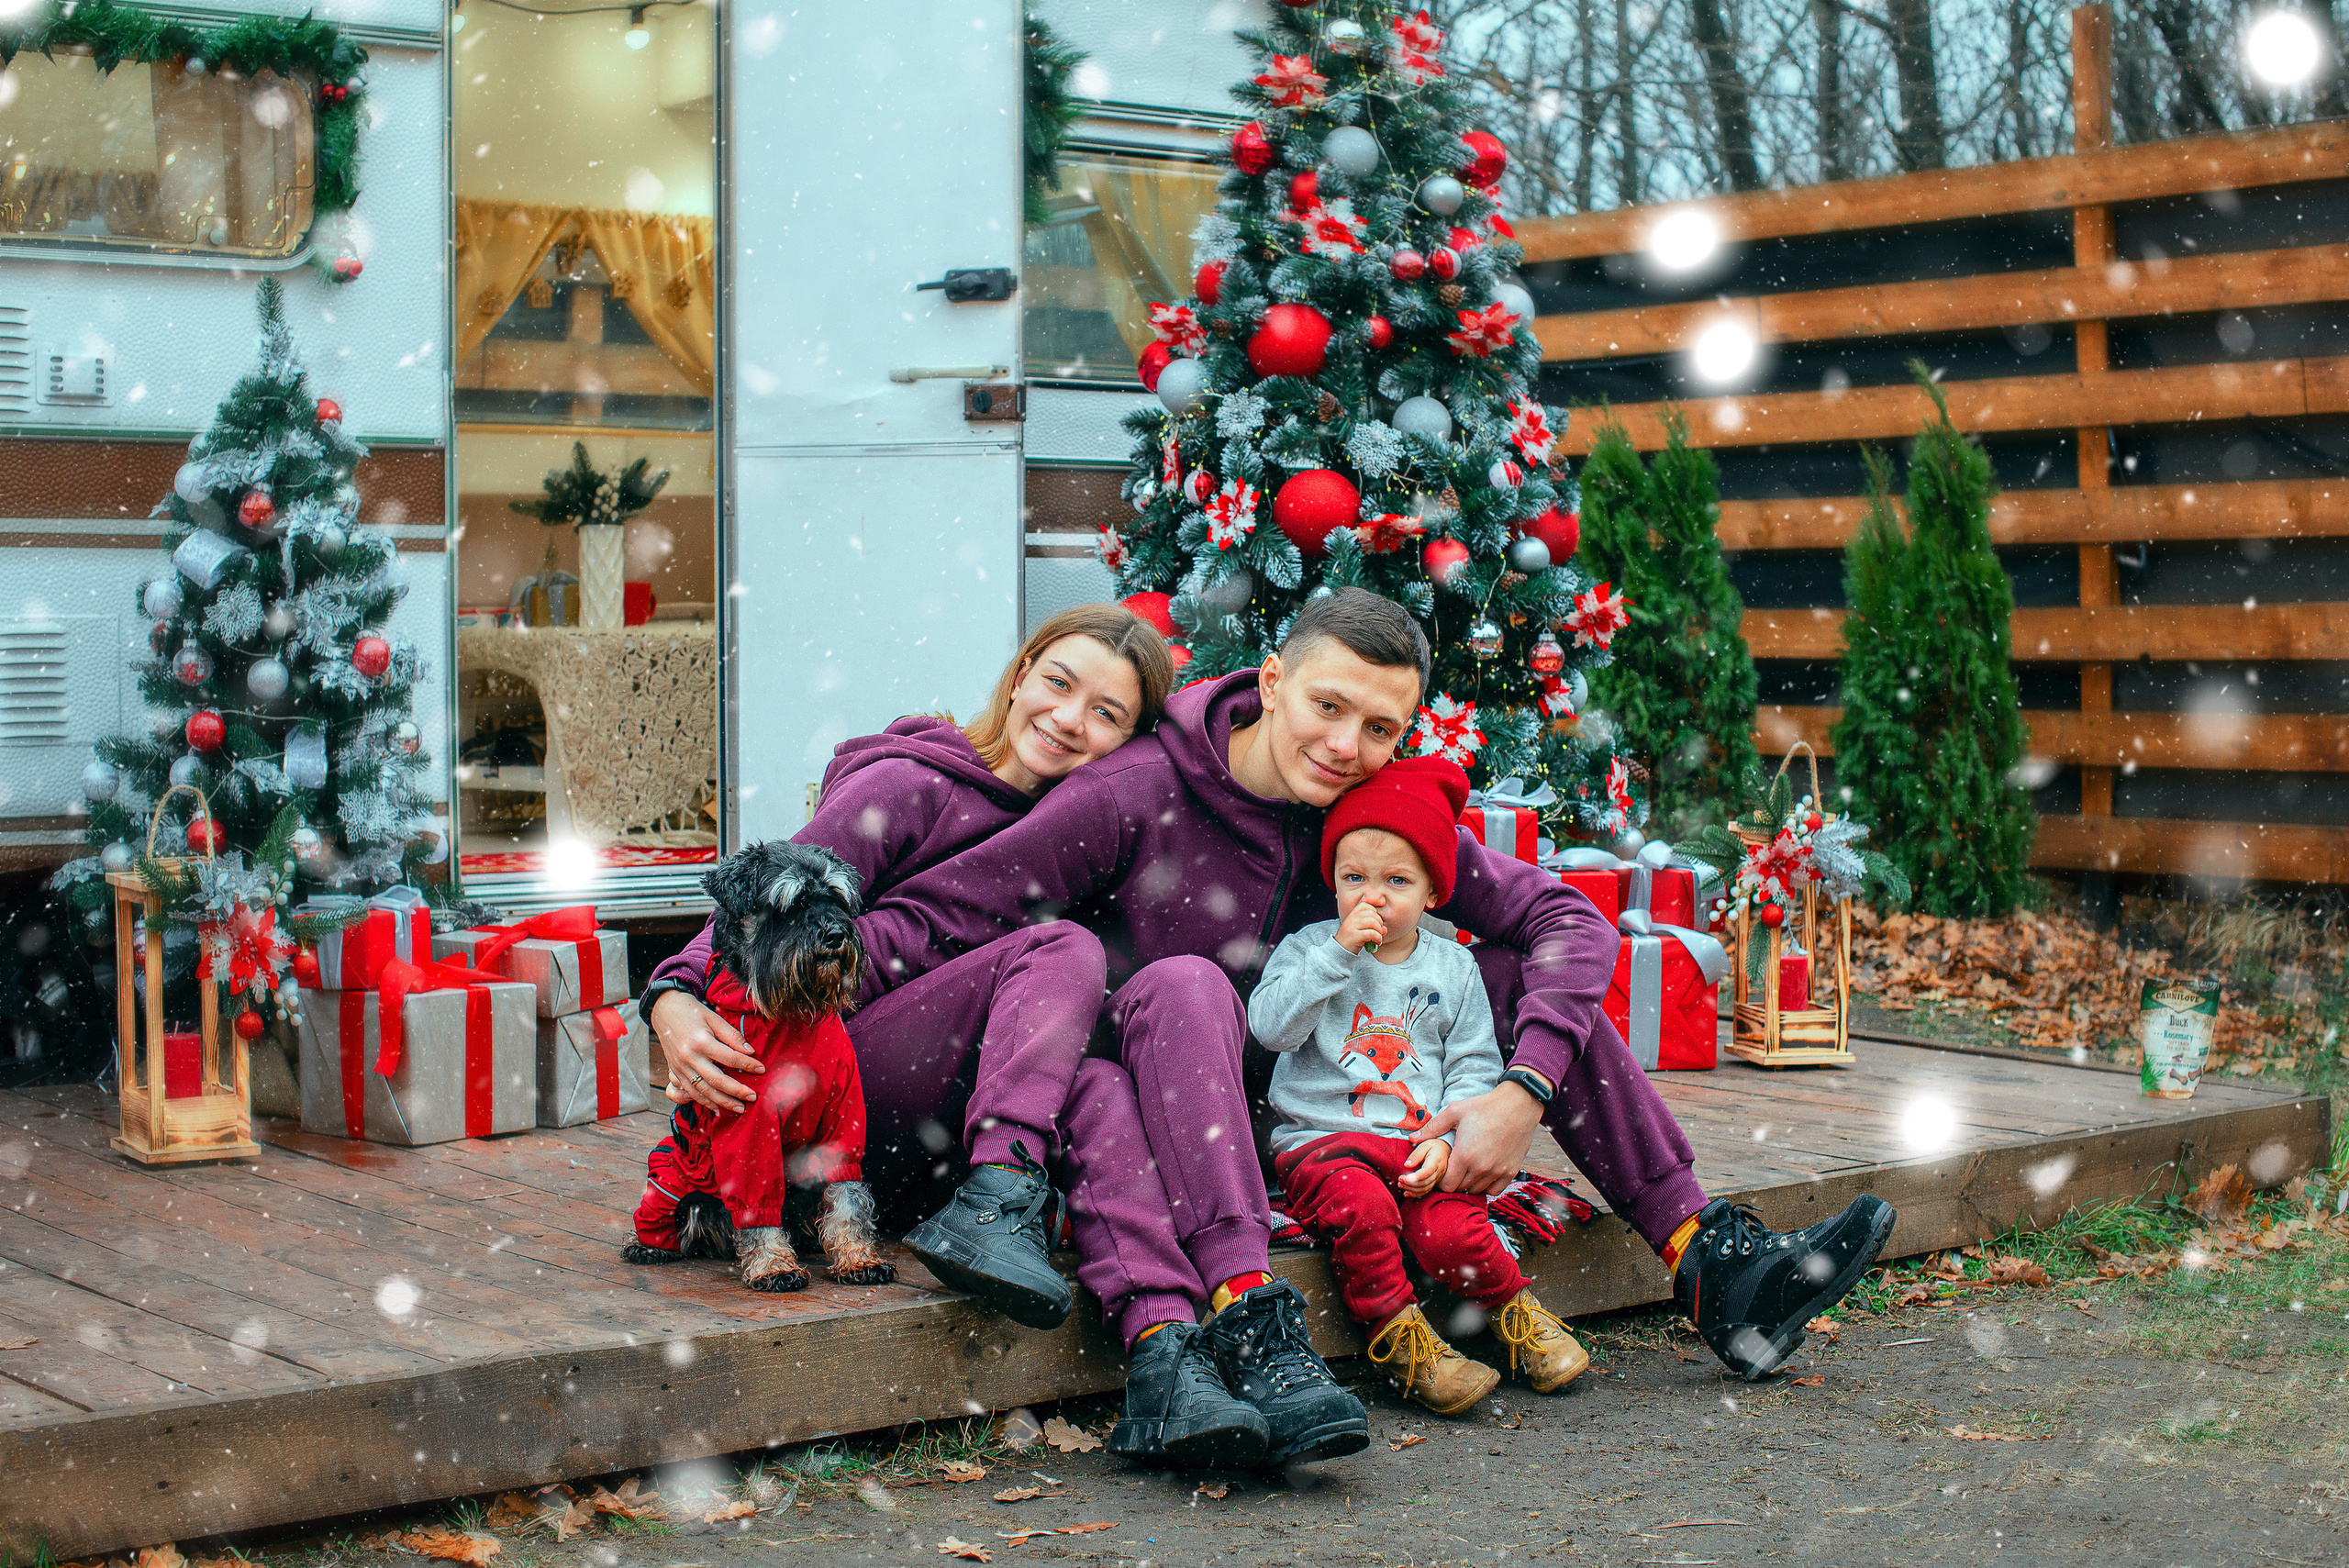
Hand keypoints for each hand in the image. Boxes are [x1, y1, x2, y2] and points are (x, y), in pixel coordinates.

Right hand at [649, 989, 759, 1111]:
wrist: (664, 1011)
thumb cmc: (691, 1012)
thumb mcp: (714, 1018)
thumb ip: (732, 1036)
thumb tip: (750, 1052)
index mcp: (701, 1042)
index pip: (730, 1058)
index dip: (747, 1065)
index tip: (761, 1069)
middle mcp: (689, 1057)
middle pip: (717, 1080)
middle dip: (737, 1091)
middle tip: (753, 1097)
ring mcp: (680, 1067)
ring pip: (704, 1091)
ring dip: (722, 1102)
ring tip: (739, 1108)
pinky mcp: (676, 1072)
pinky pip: (691, 1092)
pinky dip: (704, 1102)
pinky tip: (717, 1109)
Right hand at [1337, 898, 1387, 953]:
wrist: (1339, 952)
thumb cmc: (1351, 941)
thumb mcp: (1361, 931)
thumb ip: (1373, 927)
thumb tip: (1385, 929)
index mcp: (1352, 915)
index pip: (1366, 905)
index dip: (1374, 912)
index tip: (1374, 923)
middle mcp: (1351, 918)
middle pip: (1372, 914)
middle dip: (1379, 923)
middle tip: (1378, 932)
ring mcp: (1352, 927)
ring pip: (1373, 922)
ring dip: (1379, 931)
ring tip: (1378, 938)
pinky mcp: (1355, 936)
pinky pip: (1372, 933)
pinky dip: (1378, 938)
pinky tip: (1377, 943)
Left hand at [1397, 1138, 1446, 1197]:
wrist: (1445, 1150)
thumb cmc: (1433, 1147)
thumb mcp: (1424, 1145)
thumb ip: (1416, 1155)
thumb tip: (1406, 1165)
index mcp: (1436, 1161)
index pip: (1427, 1172)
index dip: (1415, 1177)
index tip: (1404, 1178)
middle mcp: (1438, 1172)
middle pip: (1425, 1182)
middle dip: (1410, 1184)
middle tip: (1399, 1180)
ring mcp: (1437, 1178)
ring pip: (1425, 1188)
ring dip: (1411, 1189)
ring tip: (1400, 1185)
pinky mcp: (1435, 1182)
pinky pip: (1426, 1190)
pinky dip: (1416, 1194)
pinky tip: (1407, 1193)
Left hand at [1410, 1080, 1543, 1194]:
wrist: (1517, 1105)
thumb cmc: (1484, 1107)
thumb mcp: (1455, 1112)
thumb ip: (1433, 1128)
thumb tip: (1413, 1139)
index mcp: (1464, 1156)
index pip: (1447, 1185)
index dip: (1442, 1179)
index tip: (1444, 1169)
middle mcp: (1481, 1168)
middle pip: (1461, 1188)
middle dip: (1455, 1180)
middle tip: (1455, 1167)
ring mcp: (1497, 1171)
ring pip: (1477, 1190)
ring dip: (1470, 1183)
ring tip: (1469, 1167)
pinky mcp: (1510, 1171)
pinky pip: (1494, 1190)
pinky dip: (1487, 1185)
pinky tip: (1483, 1172)